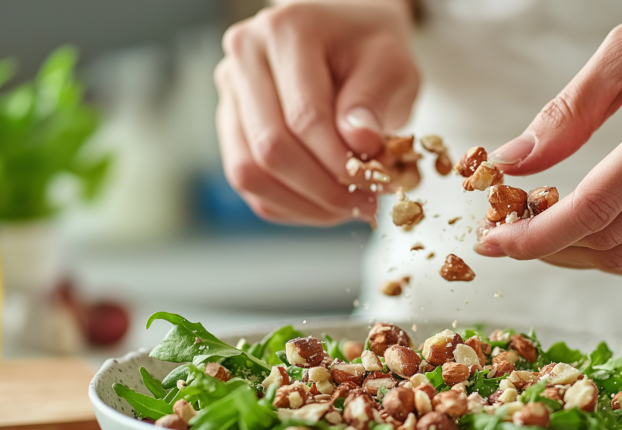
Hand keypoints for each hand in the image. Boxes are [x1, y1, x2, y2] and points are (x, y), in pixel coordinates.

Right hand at [215, 0, 417, 225]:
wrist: (350, 38)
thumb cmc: (371, 50)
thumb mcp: (392, 66)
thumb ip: (374, 103)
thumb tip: (359, 145)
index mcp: (285, 31)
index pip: (304, 117)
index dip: (340, 162)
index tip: (377, 183)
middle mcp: (245, 56)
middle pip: (269, 148)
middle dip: (322, 190)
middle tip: (366, 203)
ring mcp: (230, 91)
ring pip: (248, 172)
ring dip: (302, 203)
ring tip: (347, 207)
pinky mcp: (230, 123)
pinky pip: (249, 183)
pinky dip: (287, 205)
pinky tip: (325, 204)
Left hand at [474, 0, 621, 276]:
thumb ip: (566, 113)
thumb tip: (512, 164)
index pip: (599, 204)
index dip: (539, 234)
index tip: (494, 242)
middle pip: (615, 239)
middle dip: (551, 246)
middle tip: (511, 231)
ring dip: (582, 255)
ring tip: (544, 232)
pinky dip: (619, 251)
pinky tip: (589, 231)